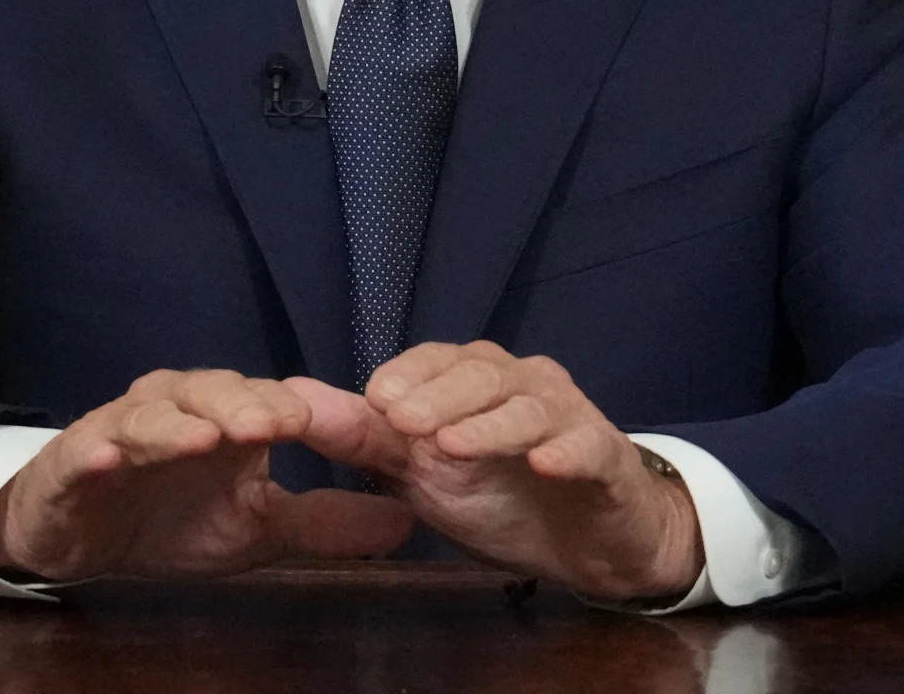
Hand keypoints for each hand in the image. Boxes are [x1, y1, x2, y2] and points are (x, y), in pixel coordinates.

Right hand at [0, 369, 411, 582]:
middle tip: (282, 423)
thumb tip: (408, 521)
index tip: (345, 428)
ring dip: (183, 422)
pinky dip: (101, 449)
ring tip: (210, 437)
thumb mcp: (258, 531)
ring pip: (156, 412)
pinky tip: (110, 458)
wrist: (80, 538)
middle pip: (218, 394)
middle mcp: (180, 408)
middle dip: (250, 405)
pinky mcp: (76, 455)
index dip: (308, 412)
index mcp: (229, 418)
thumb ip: (327, 523)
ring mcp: (125, 427)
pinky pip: (88, 447)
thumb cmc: (172, 522)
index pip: (275, 403)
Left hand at [316, 342, 703, 601]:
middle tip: (401, 421)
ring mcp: (570, 417)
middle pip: (482, 374)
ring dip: (491, 425)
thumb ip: (368, 440)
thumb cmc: (504, 499)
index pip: (437, 361)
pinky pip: (589, 446)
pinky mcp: (607, 458)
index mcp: (477, 381)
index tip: (374, 400)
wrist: (591, 543)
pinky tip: (544, 464)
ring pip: (532, 406)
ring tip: (454, 446)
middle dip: (440, 395)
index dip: (407, 376)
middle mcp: (524, 384)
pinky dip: (566, 452)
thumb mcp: (427, 475)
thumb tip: (296, 399)